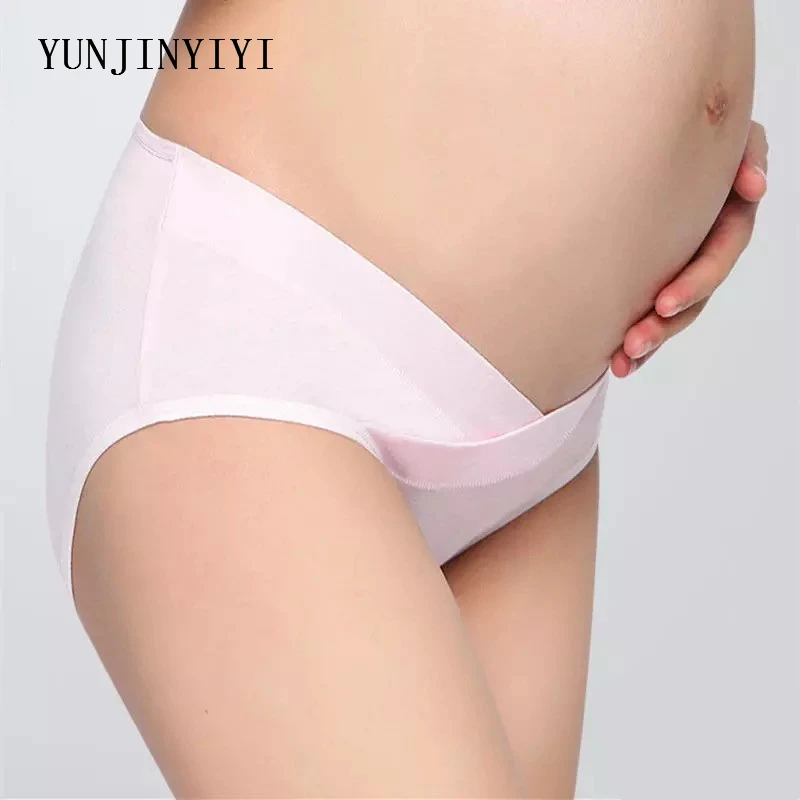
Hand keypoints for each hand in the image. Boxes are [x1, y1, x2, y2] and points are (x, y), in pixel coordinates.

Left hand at [610, 120, 768, 376]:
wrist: (657, 136)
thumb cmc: (692, 132)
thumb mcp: (731, 136)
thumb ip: (748, 154)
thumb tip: (754, 187)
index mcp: (728, 215)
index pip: (720, 252)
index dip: (697, 280)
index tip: (664, 302)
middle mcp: (708, 246)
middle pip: (695, 294)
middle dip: (666, 323)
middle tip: (634, 341)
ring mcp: (684, 264)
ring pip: (673, 312)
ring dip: (651, 339)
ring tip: (622, 361)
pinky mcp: (658, 275)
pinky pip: (652, 313)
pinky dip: (639, 341)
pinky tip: (618, 364)